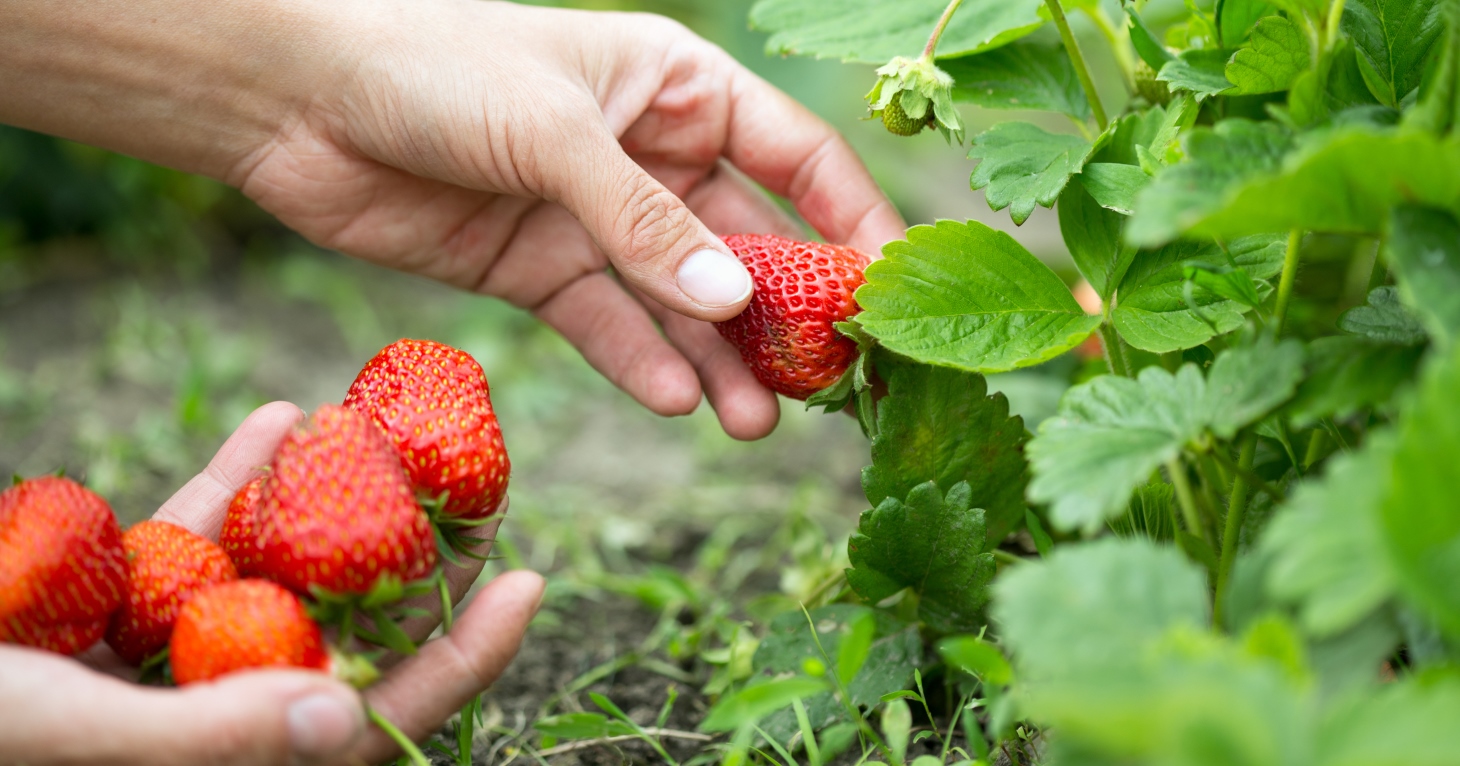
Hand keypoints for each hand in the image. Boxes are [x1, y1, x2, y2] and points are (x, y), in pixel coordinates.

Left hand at [0, 0, 906, 439]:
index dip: (849, 223)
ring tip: (755, 421)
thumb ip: (644, 222)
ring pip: (680, 299)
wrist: (294, 100)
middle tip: (823, 386)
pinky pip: (608, 324)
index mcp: (676, 87)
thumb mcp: (556, 133)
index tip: (887, 294)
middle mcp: (649, 154)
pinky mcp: (538, 269)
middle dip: (782, 314)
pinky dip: (642, 361)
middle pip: (746, 242)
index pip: (796, 159)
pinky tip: (679, 401)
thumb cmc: (434, 68)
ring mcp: (594, 217)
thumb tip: (733, 303)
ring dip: (719, 357)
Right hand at [0, 402, 544, 765]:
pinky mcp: (105, 601)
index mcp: (226, 760)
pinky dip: (227, 482)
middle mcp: (209, 712)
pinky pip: (186, 540)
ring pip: (273, 574)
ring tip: (387, 434)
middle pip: (342, 633)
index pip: (373, 720)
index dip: (460, 659)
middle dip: (410, 561)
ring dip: (329, 506)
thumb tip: (344, 720)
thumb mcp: (69, 734)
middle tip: (478, 483)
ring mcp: (161, 654)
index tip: (531, 580)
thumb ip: (208, 738)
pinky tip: (275, 418)